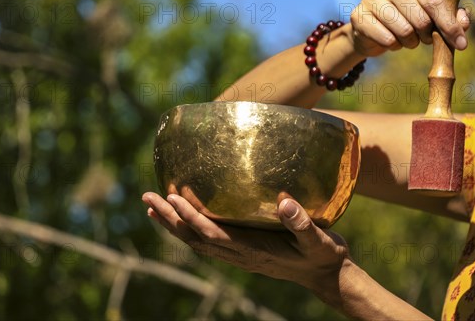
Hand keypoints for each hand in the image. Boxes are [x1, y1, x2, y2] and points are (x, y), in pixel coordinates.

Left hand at [142, 192, 349, 300]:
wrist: (326, 277)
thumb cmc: (323, 257)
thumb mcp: (318, 241)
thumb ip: (301, 223)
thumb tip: (284, 202)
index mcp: (253, 250)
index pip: (212, 233)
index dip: (190, 217)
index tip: (172, 197)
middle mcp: (240, 255)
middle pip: (195, 238)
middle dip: (170, 219)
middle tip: (147, 198)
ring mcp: (239, 255)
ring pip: (197, 241)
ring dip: (173, 224)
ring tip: (153, 207)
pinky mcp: (243, 252)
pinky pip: (208, 240)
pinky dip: (189, 228)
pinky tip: (183, 216)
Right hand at [351, 0, 470, 56]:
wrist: (369, 29)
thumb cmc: (405, 20)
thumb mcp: (430, 16)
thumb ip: (450, 17)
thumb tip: (464, 21)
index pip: (434, 2)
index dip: (449, 24)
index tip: (460, 43)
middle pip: (420, 18)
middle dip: (427, 35)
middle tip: (424, 39)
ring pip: (404, 30)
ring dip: (410, 42)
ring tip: (406, 39)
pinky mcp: (359, 16)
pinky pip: (387, 39)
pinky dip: (393, 46)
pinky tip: (390, 40)